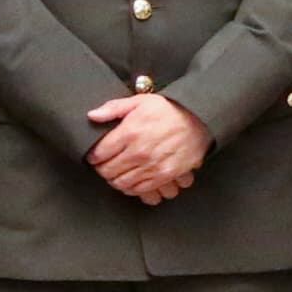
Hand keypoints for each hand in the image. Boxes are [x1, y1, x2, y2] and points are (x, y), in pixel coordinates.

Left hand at [84, 91, 211, 205]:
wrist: (199, 119)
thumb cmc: (169, 110)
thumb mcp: (139, 101)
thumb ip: (113, 109)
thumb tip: (92, 116)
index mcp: (129, 132)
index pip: (99, 154)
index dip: (93, 156)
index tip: (94, 156)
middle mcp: (139, 152)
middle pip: (108, 171)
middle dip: (102, 169)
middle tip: (103, 166)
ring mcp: (152, 166)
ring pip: (122, 183)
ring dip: (114, 180)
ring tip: (115, 174)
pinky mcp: (165, 175)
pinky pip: (140, 189)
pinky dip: (131, 188)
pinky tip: (130, 181)